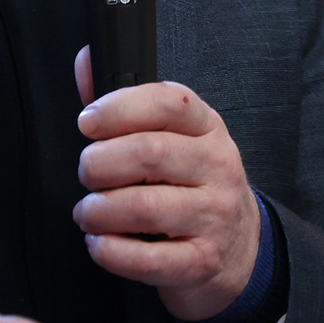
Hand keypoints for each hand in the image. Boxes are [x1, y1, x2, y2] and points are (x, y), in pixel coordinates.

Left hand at [72, 47, 261, 321]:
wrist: (238, 248)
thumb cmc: (190, 185)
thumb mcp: (171, 137)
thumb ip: (124, 104)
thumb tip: (85, 61)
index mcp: (206, 127)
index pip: (168, 102)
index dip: (120, 108)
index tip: (87, 122)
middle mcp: (216, 166)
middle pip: (149, 153)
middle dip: (100, 163)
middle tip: (86, 173)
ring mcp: (214, 216)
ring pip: (145, 207)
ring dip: (99, 210)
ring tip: (88, 212)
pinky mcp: (202, 261)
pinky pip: (148, 259)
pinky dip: (111, 252)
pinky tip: (100, 243)